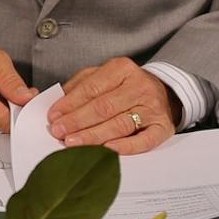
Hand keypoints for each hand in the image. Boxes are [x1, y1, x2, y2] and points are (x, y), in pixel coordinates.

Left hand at [46, 58, 177, 153]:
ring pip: (120, 124)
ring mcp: (153, 108)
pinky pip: (144, 140)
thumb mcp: (103, 76)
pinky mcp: (163, 128)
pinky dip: (124, 146)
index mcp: (122, 69)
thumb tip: (57, 103)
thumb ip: (81, 86)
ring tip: (73, 142)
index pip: (91, 87)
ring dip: (93, 135)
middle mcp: (140, 86)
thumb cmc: (126, 86)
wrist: (164, 93)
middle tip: (58, 132)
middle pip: (104, 107)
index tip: (53, 115)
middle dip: (77, 121)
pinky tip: (106, 149)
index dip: (70, 103)